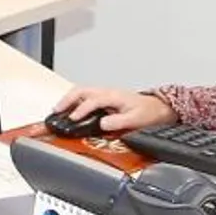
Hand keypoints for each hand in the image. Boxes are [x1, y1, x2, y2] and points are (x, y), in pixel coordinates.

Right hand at [54, 87, 177, 133]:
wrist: (158, 108)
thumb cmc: (149, 113)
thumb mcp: (136, 119)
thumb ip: (118, 121)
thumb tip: (102, 124)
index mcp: (114, 96)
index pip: (92, 101)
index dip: (81, 109)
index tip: (73, 118)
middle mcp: (107, 92)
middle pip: (81, 91)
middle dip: (67, 100)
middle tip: (56, 110)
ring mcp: (105, 94)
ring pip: (81, 91)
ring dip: (68, 99)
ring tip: (58, 109)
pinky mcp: (105, 98)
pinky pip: (85, 95)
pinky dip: (74, 100)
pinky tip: (70, 108)